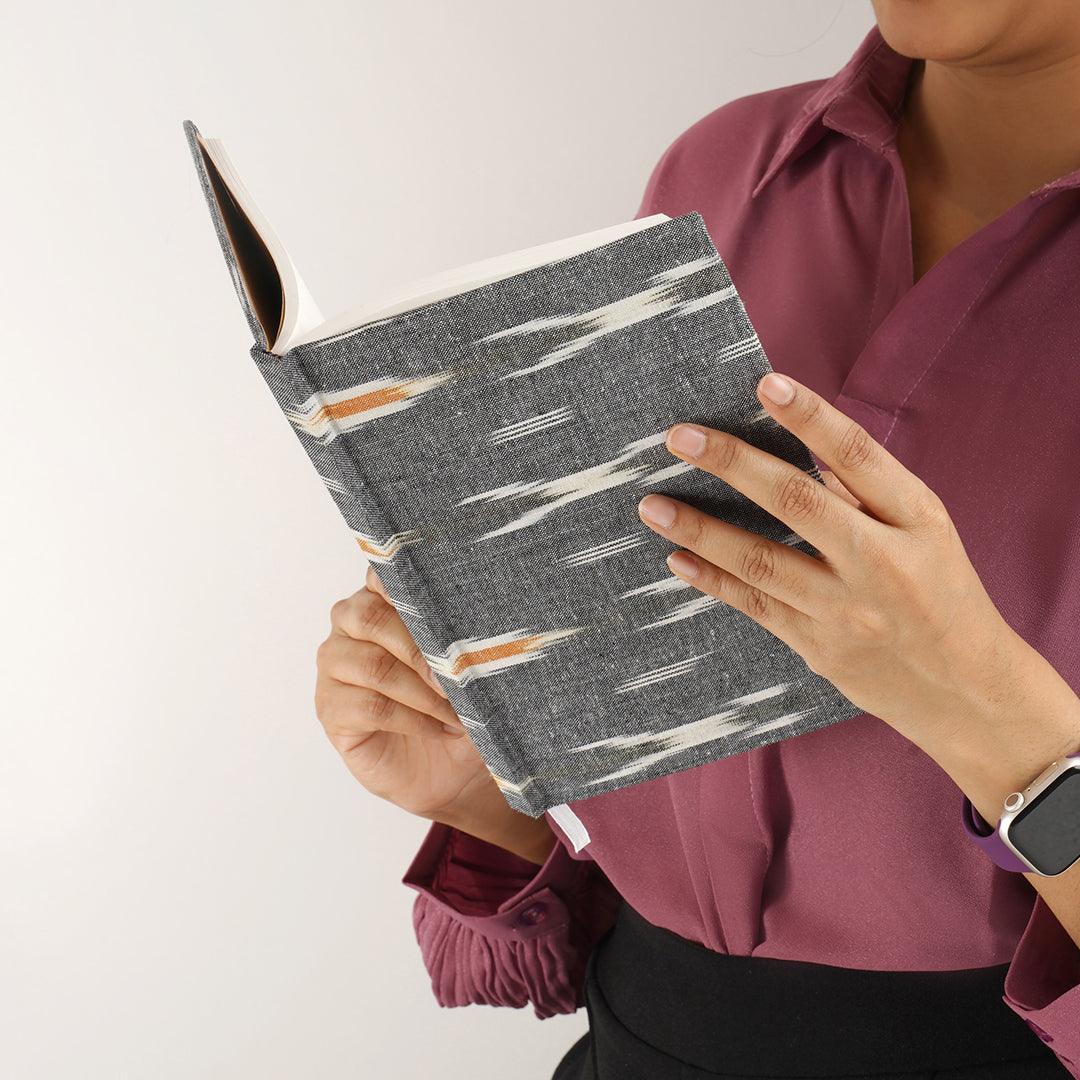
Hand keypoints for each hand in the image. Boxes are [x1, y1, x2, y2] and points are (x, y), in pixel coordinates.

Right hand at [314, 566, 554, 863]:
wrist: (453, 768)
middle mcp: (351, 622)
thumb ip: (465, 638)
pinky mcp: (330, 708)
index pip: (380, 571)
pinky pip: (367, 706)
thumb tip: (473, 632)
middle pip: (369, 616)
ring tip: (456, 713)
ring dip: (422, 692)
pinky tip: (436, 728)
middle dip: (421, 649)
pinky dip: (410, 719)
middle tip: (459, 675)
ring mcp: (335, 665)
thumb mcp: (472, 668)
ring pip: (372, 665)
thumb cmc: (463, 704)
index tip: (434, 596)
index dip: (400, 579)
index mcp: (383, 596)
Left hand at [635, 371, 1029, 755]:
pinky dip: (713, 580)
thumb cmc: (943, 595)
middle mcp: (881, 563)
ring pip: (761, 562)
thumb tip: (799, 450)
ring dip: (700, 530)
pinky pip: (755, 606)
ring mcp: (846, 610)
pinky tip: (677, 558)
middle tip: (679, 437)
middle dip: (733, 464)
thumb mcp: (927, 534)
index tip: (764, 384)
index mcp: (916, 520)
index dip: (810, 417)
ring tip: (652, 505)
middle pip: (796, 502)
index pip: (858, 455)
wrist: (966, 692)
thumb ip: (866, 494)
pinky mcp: (819, 647)